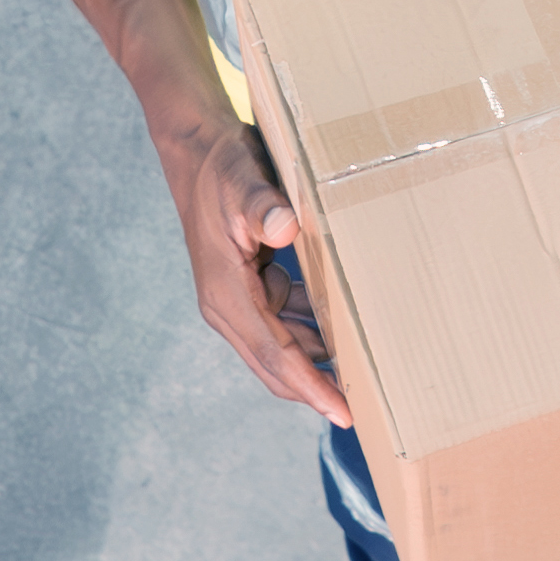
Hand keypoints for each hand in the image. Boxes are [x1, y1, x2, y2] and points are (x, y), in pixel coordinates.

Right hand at [163, 120, 343, 414]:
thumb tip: (287, 228)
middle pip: (275, 366)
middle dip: (314, 391)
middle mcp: (227, 305)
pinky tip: (343, 332)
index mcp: (225, 293)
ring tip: (361, 380)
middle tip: (362, 411)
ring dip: (315, 365)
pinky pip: (283, 324)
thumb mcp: (243, 181)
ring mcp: (235, 300)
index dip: (309, 385)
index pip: (274, 353)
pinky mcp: (247, 287)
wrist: (196, 149)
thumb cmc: (221, 165)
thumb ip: (265, 206)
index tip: (342, 412)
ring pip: (280, 349)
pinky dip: (311, 333)